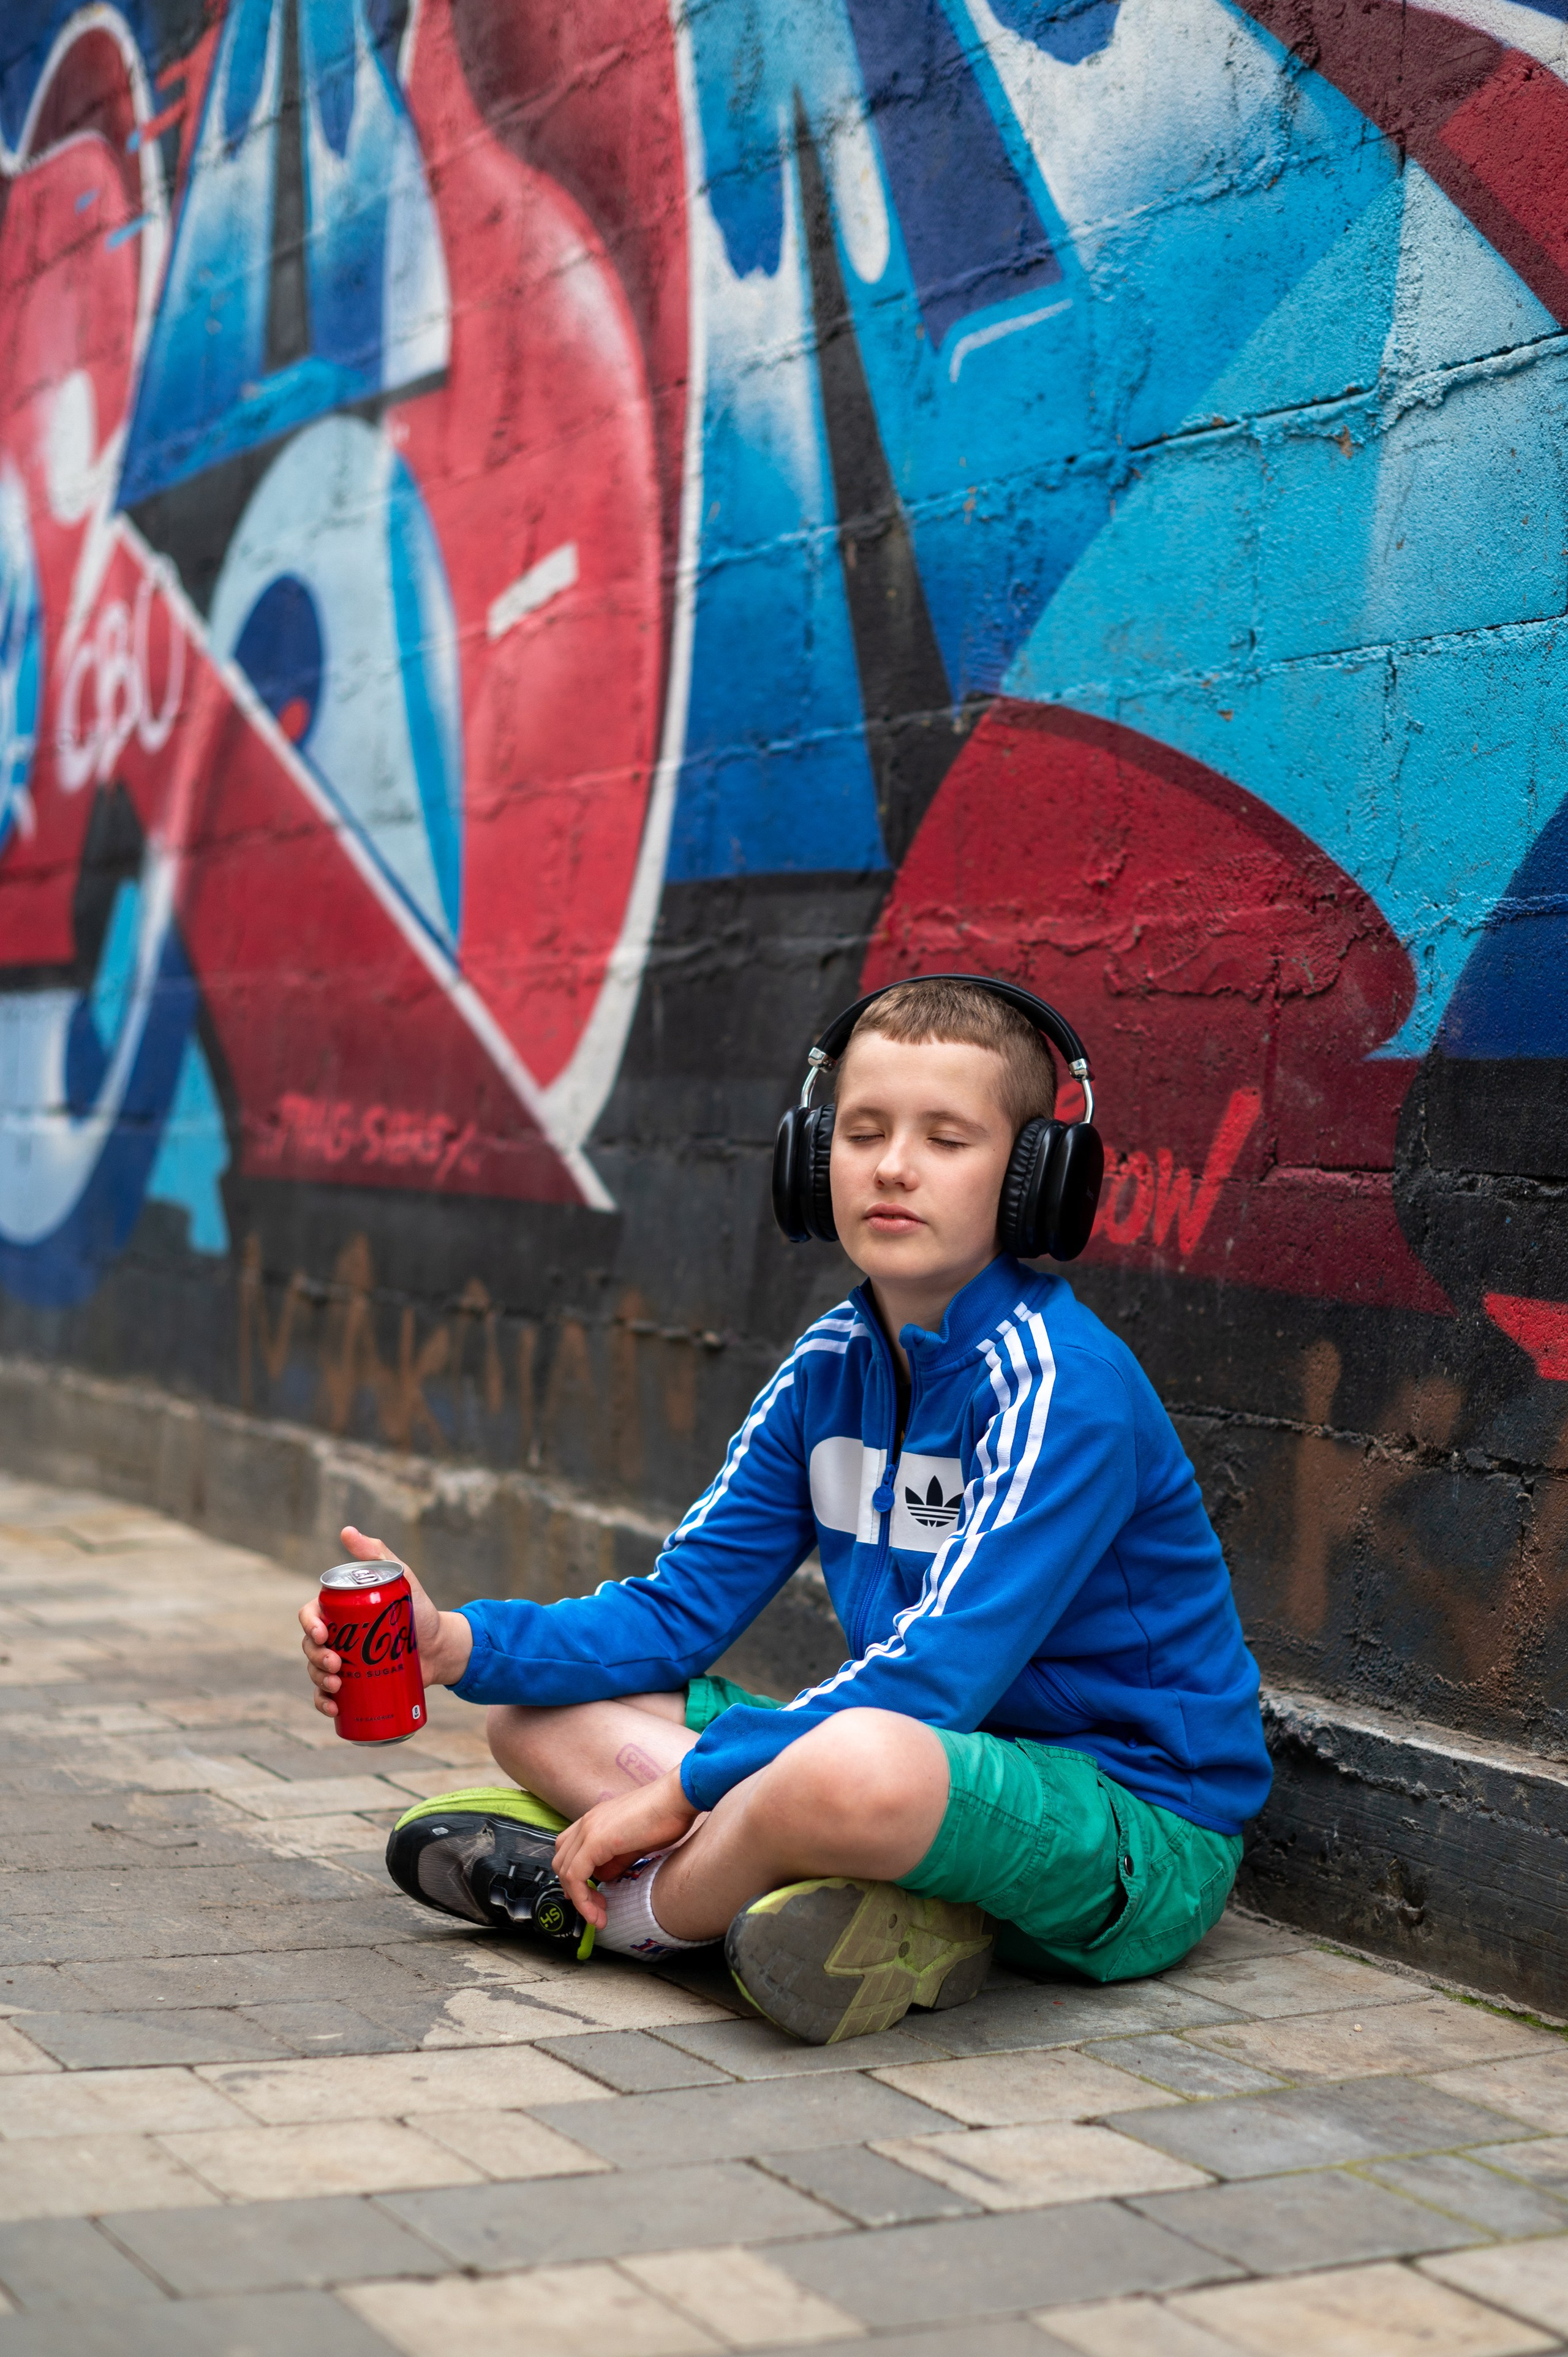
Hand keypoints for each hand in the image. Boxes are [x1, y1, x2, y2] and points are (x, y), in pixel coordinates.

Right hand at [297, 1525, 471, 1717]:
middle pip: (310, 1646)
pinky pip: (328, 1696)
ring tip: (338, 1687)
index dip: (309, 1624)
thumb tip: (346, 1531)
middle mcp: (336, 1636)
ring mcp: (343, 1662)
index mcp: (339, 1611)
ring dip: (318, 1681)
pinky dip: (324, 1703)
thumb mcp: (402, 1579)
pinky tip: (333, 1708)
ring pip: (316, 1671)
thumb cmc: (419, 1610)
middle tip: (336, 1666)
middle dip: (316, 1657)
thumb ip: (378, 1554)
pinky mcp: (353, 1685)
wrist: (441, 1648)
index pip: (310, 1615)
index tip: (323, 1634)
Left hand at [553, 1769, 698, 1927]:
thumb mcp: (636, 1844)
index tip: (591, 1899)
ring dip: (578, 1898)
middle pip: (562, 1862)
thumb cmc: (667, 1816)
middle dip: (575, 1891)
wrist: (679, 1798)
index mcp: (595, 1820)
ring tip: (597, 1915)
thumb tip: (604, 1877)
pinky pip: (576, 1875)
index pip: (569, 1853)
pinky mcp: (596, 1840)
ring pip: (564, 1871)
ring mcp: (589, 1829)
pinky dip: (581, 1898)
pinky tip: (595, 1912)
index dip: (574, 1879)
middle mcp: (587, 1822)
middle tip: (595, 1909)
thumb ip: (616, 1861)